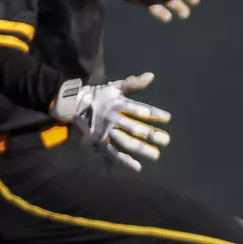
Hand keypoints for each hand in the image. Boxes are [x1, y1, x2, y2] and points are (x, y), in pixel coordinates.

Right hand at [52, 73, 171, 171]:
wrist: (74, 104)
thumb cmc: (100, 95)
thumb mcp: (115, 86)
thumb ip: (133, 83)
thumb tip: (151, 76)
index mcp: (118, 104)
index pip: (139, 109)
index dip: (153, 113)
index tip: (168, 118)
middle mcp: (113, 118)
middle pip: (134, 127)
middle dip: (150, 134)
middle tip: (166, 140)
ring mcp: (106, 131)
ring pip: (125, 142)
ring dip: (141, 149)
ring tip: (156, 155)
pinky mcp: (100, 141)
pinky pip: (113, 152)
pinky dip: (125, 160)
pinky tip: (138, 167)